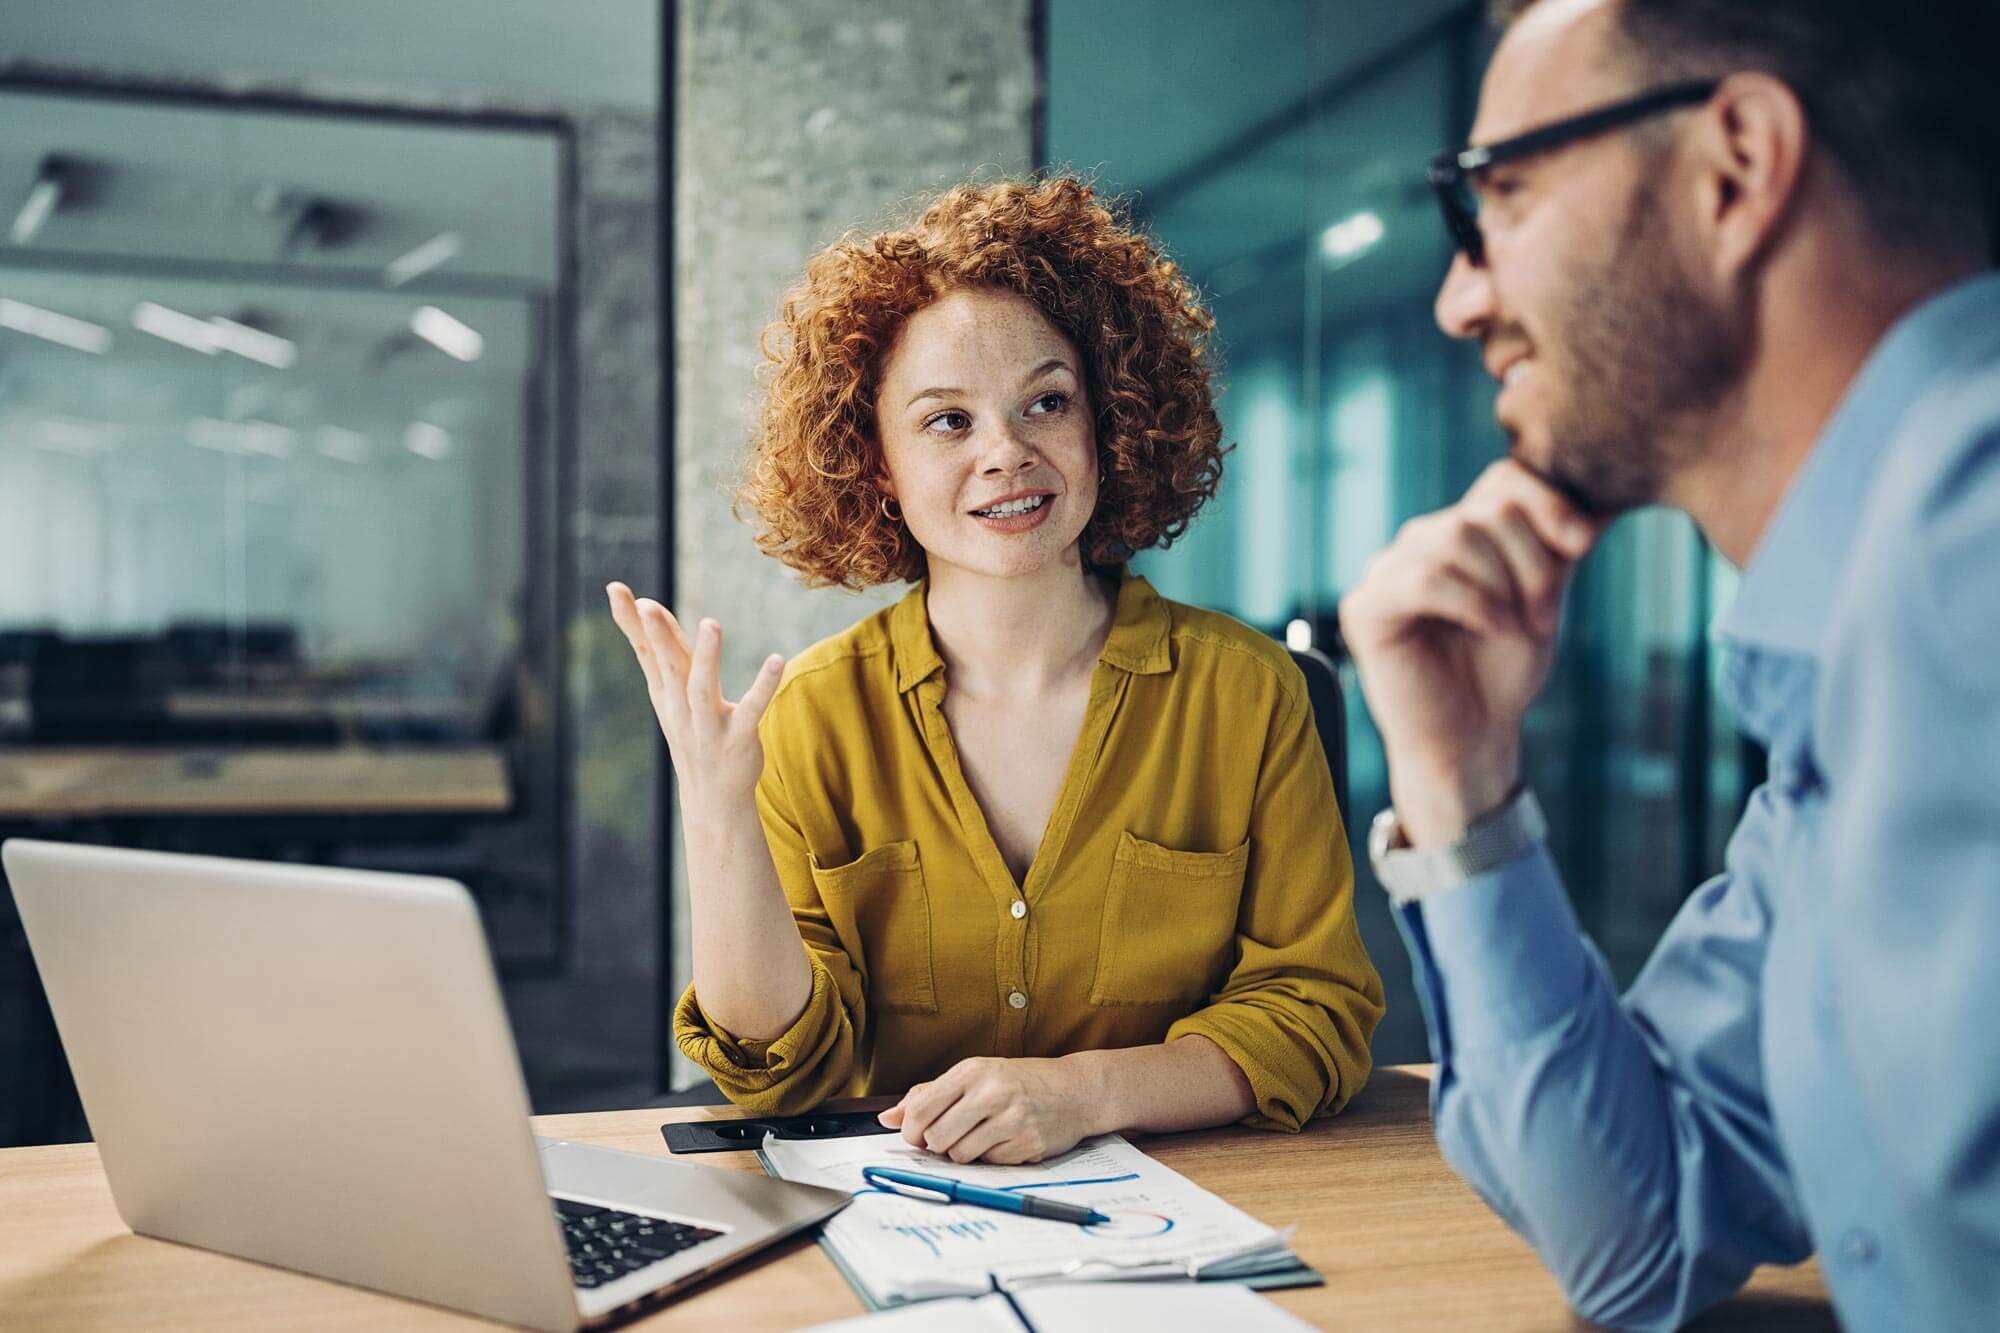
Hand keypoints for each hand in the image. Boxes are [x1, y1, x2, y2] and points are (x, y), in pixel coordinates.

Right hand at [605, 582, 783, 806]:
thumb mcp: (669, 693)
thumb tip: (643, 604)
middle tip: (648, 605)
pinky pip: (752, 710)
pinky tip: (778, 660)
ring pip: (703, 688)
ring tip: (711, 623)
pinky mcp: (738, 738)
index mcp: (665, 693)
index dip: (630, 622)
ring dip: (706, 657)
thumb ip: (660, 650)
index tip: (615, 588)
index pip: (645, 652)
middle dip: (658, 636)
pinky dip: (764, 686)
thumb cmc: (691, 733)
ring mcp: (708, 725)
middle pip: (668, 667)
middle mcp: (680, 708)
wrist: (712, 798)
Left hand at [878, 1056, 1101, 1163]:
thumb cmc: (1018, 1081)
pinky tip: (1003, 1141)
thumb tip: (887, 1118)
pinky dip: (990, 1159)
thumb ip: (929, 1094)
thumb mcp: (975, 1076)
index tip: (917, 1136)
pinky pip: (988, 1165)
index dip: (911, 1130)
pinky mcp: (1027, 1144)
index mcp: (972, 1071)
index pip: (921, 1109)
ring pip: (959, 1155)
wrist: (1075, 1090)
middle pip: (936, 1138)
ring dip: (963, 1153)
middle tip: (949, 1138)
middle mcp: (991, 1092)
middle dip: (936, 1145)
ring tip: (980, 1137)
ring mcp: (1011, 1119)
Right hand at [1338, 460, 1602, 843]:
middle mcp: (1419, 542)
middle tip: (1542, 616)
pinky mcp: (1366, 607)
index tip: (1583, 545)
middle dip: (1530, 563)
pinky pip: (1426, 579)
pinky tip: (1494, 629)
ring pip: (1456, 538)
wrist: (1473, 738)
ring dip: (1502, 586)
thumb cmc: (1504, 671)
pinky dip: (1474, 603)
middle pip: (1485, 512)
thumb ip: (1555, 547)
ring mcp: (1386, 570)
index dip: (1547, 503)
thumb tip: (1594, 507)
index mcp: (1459, 531)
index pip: (1502, 480)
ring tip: (1516, 628)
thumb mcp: (1542, 596)